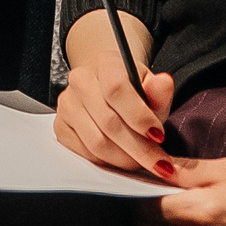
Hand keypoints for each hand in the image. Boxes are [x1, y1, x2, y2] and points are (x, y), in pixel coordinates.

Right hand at [53, 12, 175, 180]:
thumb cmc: (133, 92)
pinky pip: (85, 153)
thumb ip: (158, 91)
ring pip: (96, 142)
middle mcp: (80, 79)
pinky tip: (123, 159)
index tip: (159, 136)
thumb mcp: (150, 88)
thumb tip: (164, 82)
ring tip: (143, 162)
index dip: (139, 116)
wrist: (107, 91)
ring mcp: (67, 103)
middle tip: (159, 162)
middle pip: (108, 121)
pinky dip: (108, 162)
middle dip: (139, 148)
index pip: (116, 89)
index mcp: (105, 63)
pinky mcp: (61, 127)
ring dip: (124, 158)